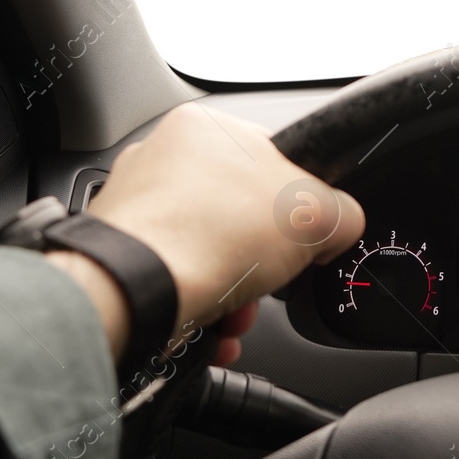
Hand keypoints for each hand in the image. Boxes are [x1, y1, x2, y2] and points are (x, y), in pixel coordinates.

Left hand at [46, 102, 363, 366]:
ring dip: (235, 293)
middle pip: (240, 215)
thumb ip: (342, 212)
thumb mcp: (314, 213)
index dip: (299, 203)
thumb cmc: (206, 235)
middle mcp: (161, 158)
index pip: (273, 160)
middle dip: (264, 261)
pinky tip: (211, 331)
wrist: (131, 293)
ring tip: (237, 316)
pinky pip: (174, 282)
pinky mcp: (116, 257)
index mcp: (206, 127)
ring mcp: (133, 207)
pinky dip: (198, 312)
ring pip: (207, 255)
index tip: (307, 236)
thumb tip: (340, 225)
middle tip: (274, 281)